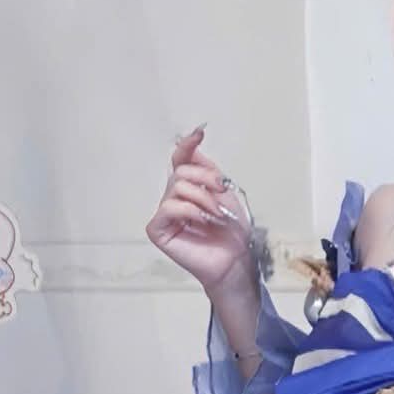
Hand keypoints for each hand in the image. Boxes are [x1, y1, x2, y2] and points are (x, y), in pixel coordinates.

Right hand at [146, 128, 254, 294]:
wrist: (235, 260)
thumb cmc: (232, 233)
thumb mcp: (224, 193)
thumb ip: (207, 170)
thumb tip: (192, 146)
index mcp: (189, 188)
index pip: (181, 160)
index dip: (187, 145)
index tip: (199, 133)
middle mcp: (173, 198)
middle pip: (181, 172)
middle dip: (206, 180)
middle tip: (221, 196)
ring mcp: (164, 215)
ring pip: (177, 187)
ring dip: (203, 199)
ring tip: (216, 216)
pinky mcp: (158, 230)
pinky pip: (168, 207)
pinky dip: (188, 210)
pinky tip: (201, 221)